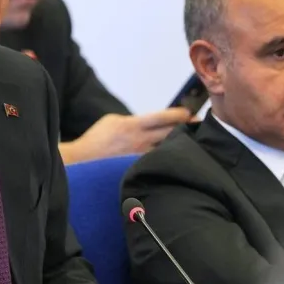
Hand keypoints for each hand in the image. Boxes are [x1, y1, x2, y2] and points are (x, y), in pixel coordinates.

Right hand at [60, 108, 192, 163]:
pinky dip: (167, 160)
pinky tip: (177, 162)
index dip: (179, 115)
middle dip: (187, 129)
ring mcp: (139, 157)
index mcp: (133, 125)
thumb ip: (133, 122)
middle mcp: (139, 141)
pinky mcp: (137, 169)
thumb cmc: (97, 139)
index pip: (161, 118)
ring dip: (179, 146)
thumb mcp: (112, 121)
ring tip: (194, 144)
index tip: (190, 114)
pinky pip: (156, 163)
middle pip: (169, 133)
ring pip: (165, 150)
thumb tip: (149, 124)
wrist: (82, 161)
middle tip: (201, 127)